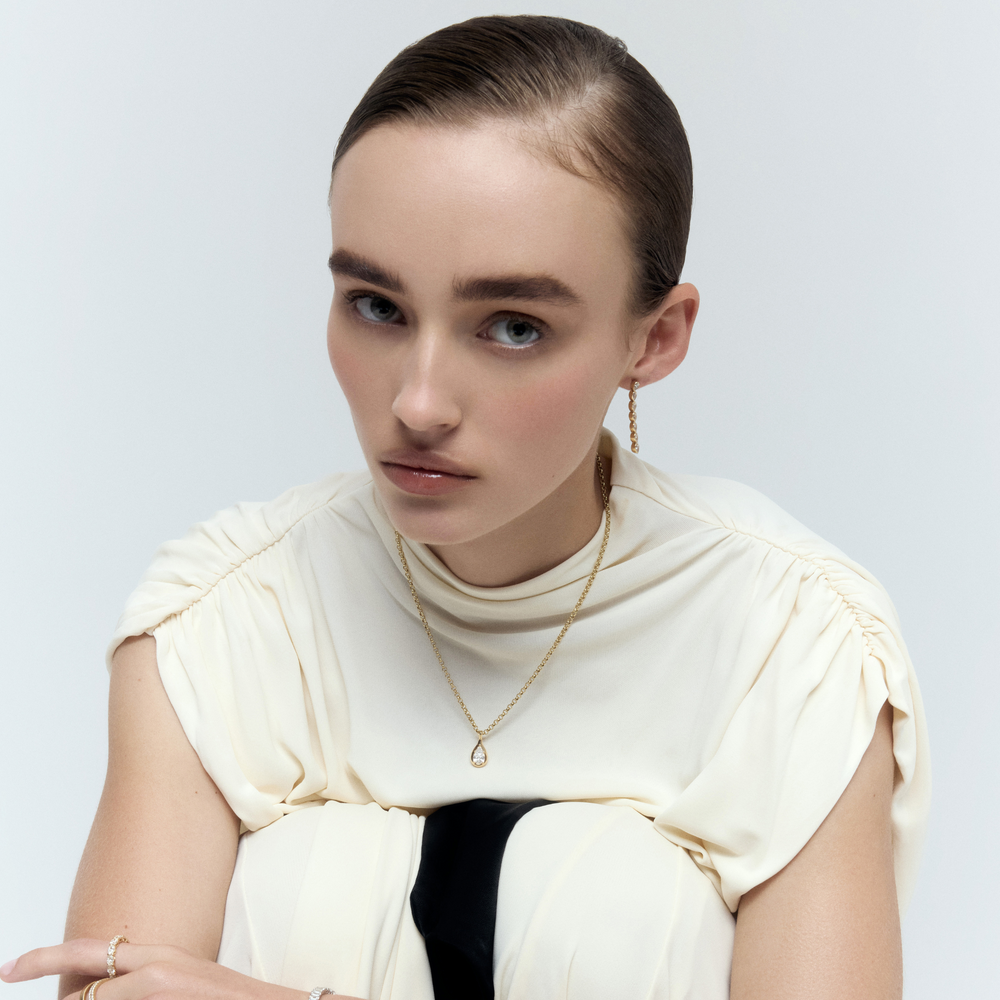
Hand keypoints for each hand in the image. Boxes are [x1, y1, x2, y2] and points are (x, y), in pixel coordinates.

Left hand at [0, 939, 358, 999]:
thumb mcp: (184, 983)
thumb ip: (146, 984)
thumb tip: (109, 991)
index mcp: (158, 956)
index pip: (87, 952)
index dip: (42, 959)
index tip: (10, 968)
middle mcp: (154, 970)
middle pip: (85, 992)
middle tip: (58, 993)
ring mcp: (162, 991)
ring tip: (166, 997)